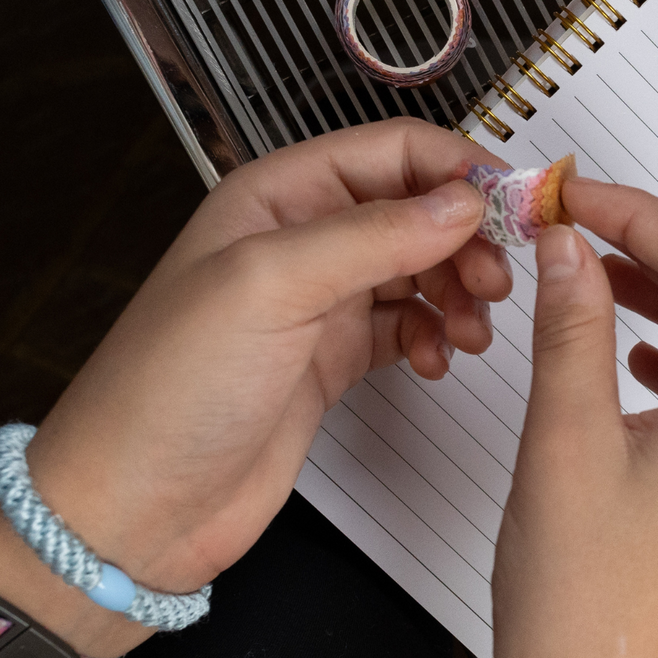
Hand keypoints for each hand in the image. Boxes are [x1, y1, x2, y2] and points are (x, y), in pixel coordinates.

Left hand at [16, 118, 510, 656]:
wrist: (141, 505)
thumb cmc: (172, 387)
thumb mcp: (273, 286)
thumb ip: (375, 236)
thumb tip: (464, 202)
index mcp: (279, 195)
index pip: (395, 152)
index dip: (460, 171)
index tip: (516, 209)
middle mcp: (305, 240)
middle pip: (418, 211)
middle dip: (468, 241)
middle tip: (496, 284)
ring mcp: (321, 301)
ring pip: (421, 269)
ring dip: (459, 292)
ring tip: (471, 330)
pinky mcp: (336, 358)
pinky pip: (409, 326)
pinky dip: (436, 338)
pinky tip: (436, 361)